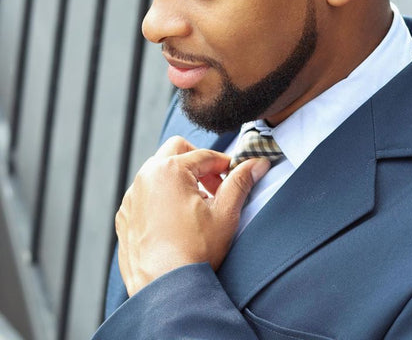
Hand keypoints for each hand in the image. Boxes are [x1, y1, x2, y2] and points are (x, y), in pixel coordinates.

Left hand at [115, 136, 269, 295]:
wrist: (165, 290)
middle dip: (198, 162)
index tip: (235, 175)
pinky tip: (176, 220)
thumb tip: (257, 163)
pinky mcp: (124, 216)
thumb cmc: (194, 253)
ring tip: (197, 205)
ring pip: (158, 171)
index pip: (205, 155)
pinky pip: (144, 194)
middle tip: (214, 185)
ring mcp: (131, 197)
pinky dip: (160, 197)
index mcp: (170, 170)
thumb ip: (240, 182)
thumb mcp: (225, 213)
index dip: (225, 165)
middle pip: (176, 150)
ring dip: (179, 179)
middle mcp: (145, 177)